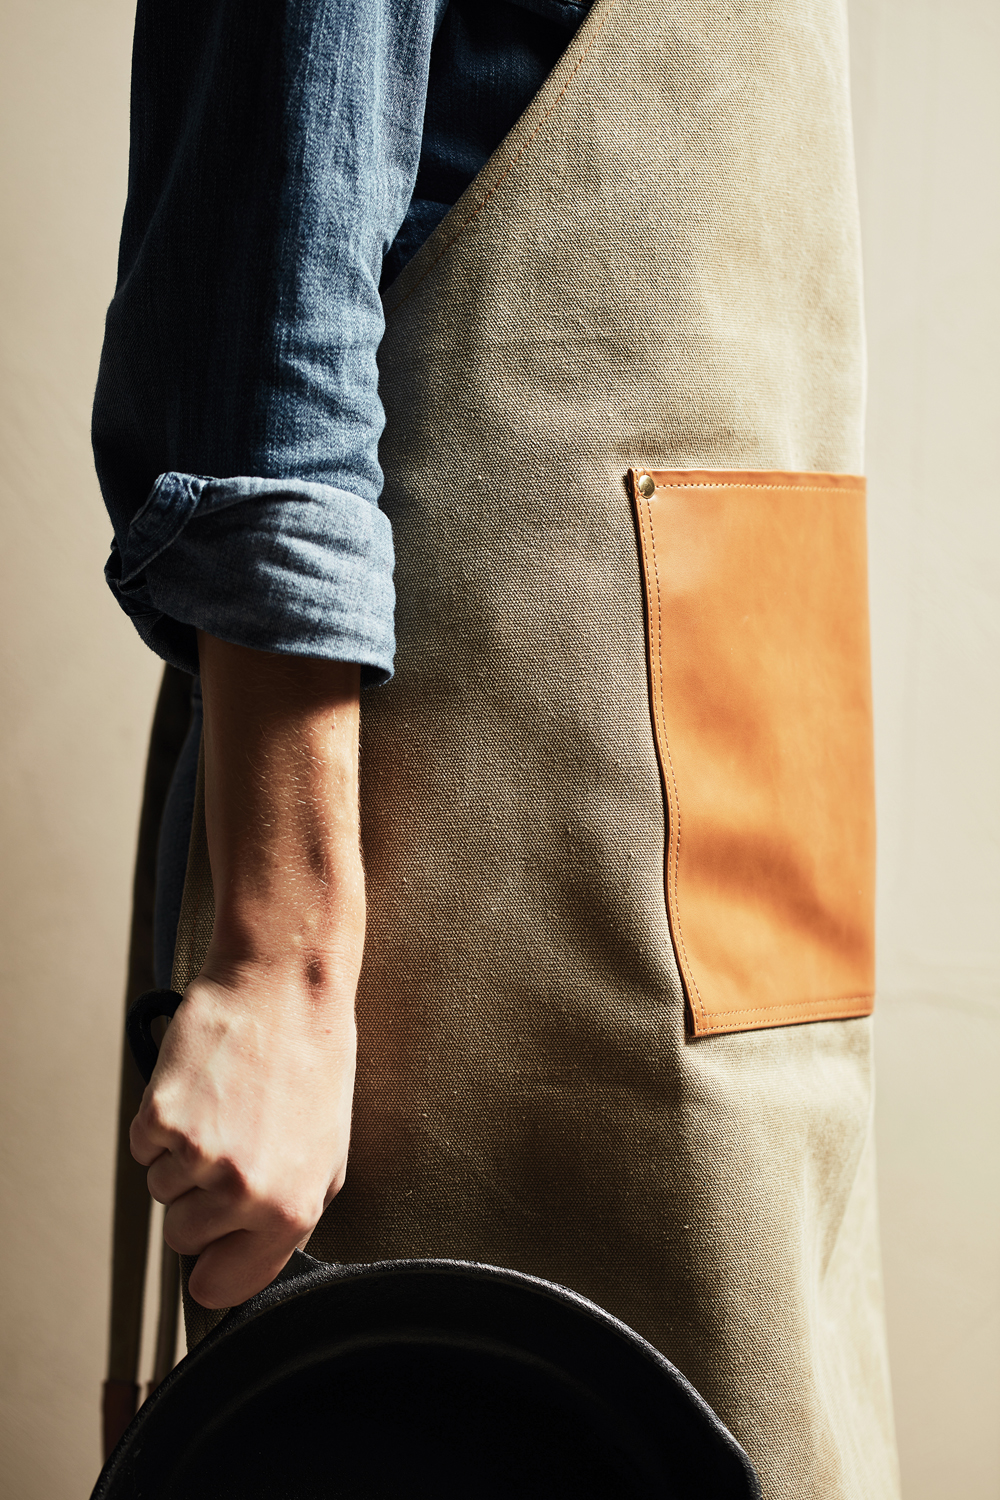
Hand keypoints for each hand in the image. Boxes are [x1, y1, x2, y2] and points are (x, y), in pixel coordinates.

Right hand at [130, 948, 358, 1308]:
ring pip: (160, 1191)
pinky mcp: (161, 1118)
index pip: (222, 1287)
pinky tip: (202, 1091)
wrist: (285, 990)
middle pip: (182, 1239)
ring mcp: (199, 1156)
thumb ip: (286, 1219)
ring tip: (226, 1109)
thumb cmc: (312, 1064)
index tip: (214, 1247)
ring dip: (182, 1158)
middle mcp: (243, 1192)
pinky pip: (142, 1148)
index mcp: (289, 1211)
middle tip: (231, 1150)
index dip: (214, 1266)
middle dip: (198, 1204)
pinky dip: (161, 1123)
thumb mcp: (327, 1157)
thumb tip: (247, 1260)